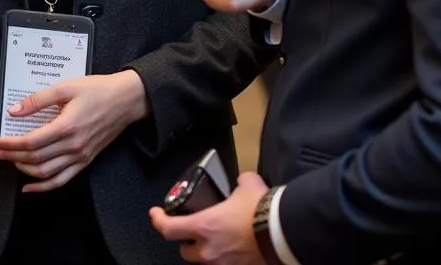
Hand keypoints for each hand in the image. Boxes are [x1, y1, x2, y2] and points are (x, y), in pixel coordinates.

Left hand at [0, 70, 148, 191]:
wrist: (125, 100)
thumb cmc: (97, 90)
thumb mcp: (66, 87)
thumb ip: (38, 100)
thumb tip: (15, 111)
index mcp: (67, 126)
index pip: (31, 142)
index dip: (11, 144)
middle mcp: (73, 145)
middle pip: (35, 159)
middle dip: (12, 156)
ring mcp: (80, 156)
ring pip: (46, 173)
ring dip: (24, 170)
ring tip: (10, 161)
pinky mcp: (86, 160)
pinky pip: (62, 180)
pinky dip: (44, 187)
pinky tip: (30, 186)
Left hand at [149, 172, 268, 263]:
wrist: (284, 233)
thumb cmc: (261, 210)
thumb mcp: (247, 184)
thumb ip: (238, 182)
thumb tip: (242, 182)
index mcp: (204, 227)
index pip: (169, 229)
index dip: (158, 221)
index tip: (156, 214)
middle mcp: (210, 250)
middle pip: (185, 252)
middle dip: (187, 242)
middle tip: (194, 230)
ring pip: (206, 262)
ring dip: (208, 252)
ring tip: (218, 240)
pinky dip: (228, 258)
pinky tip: (237, 248)